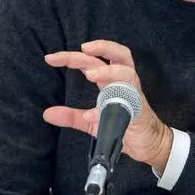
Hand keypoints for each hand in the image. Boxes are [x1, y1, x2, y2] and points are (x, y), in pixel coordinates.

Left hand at [43, 40, 172, 172]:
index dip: (73, 56)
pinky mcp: (139, 110)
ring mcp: (133, 94)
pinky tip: (93, 115)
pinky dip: (110, 108)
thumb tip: (47, 114)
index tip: (51, 58)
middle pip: (113, 56)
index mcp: (111, 81)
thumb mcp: (91, 122)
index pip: (93, 60)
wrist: (147, 144)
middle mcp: (123, 82)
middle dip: (94, 50)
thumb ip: (71, 116)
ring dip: (109, 70)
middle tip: (74, 52)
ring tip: (90, 74)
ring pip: (126, 71)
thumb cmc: (124, 127)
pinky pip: (128, 103)